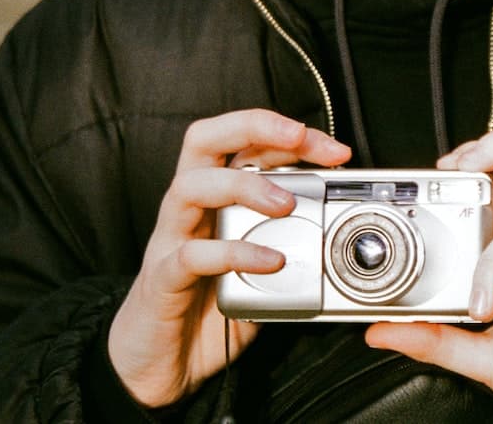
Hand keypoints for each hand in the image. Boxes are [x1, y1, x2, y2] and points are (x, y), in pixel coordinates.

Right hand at [108, 109, 349, 407]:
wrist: (158, 365)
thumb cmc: (205, 310)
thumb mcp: (257, 270)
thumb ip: (286, 246)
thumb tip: (334, 234)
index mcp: (212, 199)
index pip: (242, 142)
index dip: (286, 134)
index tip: (333, 150)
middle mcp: (188, 209)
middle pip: (204, 139)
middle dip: (255, 127)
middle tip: (300, 138)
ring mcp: (170, 240)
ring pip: (192, 185)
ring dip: (244, 185)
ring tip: (287, 203)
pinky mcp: (162, 279)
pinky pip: (191, 254)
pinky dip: (234, 252)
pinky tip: (269, 260)